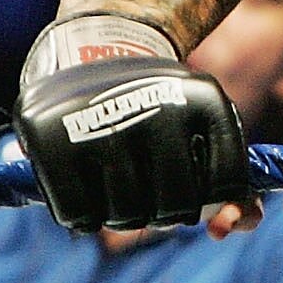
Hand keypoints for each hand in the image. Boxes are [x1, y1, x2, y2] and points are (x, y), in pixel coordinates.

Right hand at [13, 15, 258, 233]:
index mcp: (206, 101)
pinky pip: (79, 216)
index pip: (227, 186)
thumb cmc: (158, 111)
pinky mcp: (52, 140)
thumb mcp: (202, 130)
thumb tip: (225, 229)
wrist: (93, 53)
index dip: (210, 198)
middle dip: (163, 212)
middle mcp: (158, 109)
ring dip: (122, 215)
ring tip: (117, 184)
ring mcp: (105, 124)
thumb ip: (230, 190)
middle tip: (150, 191)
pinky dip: (84, 216)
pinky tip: (86, 188)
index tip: (194, 183)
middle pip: (174, 208)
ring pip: (127, 217)